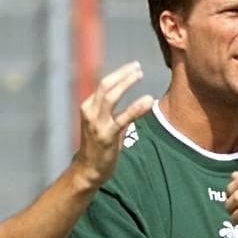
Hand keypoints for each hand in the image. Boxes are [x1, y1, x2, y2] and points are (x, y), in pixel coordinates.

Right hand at [75, 61, 153, 186]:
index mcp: (89, 107)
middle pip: (106, 85)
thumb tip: (134, 106)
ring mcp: (97, 124)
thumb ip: (115, 114)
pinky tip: (149, 100)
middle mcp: (90, 112)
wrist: (88, 170)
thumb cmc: (99, 148)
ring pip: (111, 97)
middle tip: (137, 66)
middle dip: (122, 74)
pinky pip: (123, 118)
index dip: (119, 74)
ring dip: (126, 83)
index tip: (133, 67)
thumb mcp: (105, 126)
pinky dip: (136, 107)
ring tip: (140, 74)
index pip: (104, 84)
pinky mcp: (106, 136)